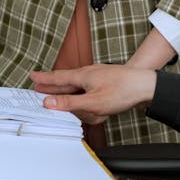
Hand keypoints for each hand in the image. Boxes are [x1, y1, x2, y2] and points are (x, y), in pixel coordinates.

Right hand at [30, 64, 156, 122]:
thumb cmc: (122, 91)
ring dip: (72, 96)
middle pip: (66, 82)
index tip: (32, 76)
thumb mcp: (92, 102)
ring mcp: (97, 78)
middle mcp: (88, 74)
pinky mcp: (106, 84)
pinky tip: (88, 104)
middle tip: (39, 87)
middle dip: (53, 87)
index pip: (57, 78)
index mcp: (82, 76)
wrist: (146, 85)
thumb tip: (48, 102)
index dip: (44, 79)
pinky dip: (86, 100)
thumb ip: (69, 103)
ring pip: (79, 89)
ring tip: (64, 98)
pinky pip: (90, 93)